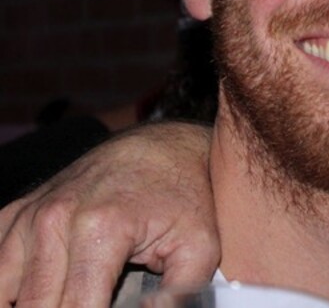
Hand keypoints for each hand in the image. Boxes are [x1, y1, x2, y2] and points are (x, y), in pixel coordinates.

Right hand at [0, 122, 217, 306]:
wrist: (162, 147)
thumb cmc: (184, 197)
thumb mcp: (199, 246)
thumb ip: (178, 295)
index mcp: (100, 229)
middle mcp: (53, 220)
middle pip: (36, 306)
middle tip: (96, 303)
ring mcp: (28, 216)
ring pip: (4, 292)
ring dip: (33, 302)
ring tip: (70, 299)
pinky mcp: (13, 214)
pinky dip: (9, 289)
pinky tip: (39, 293)